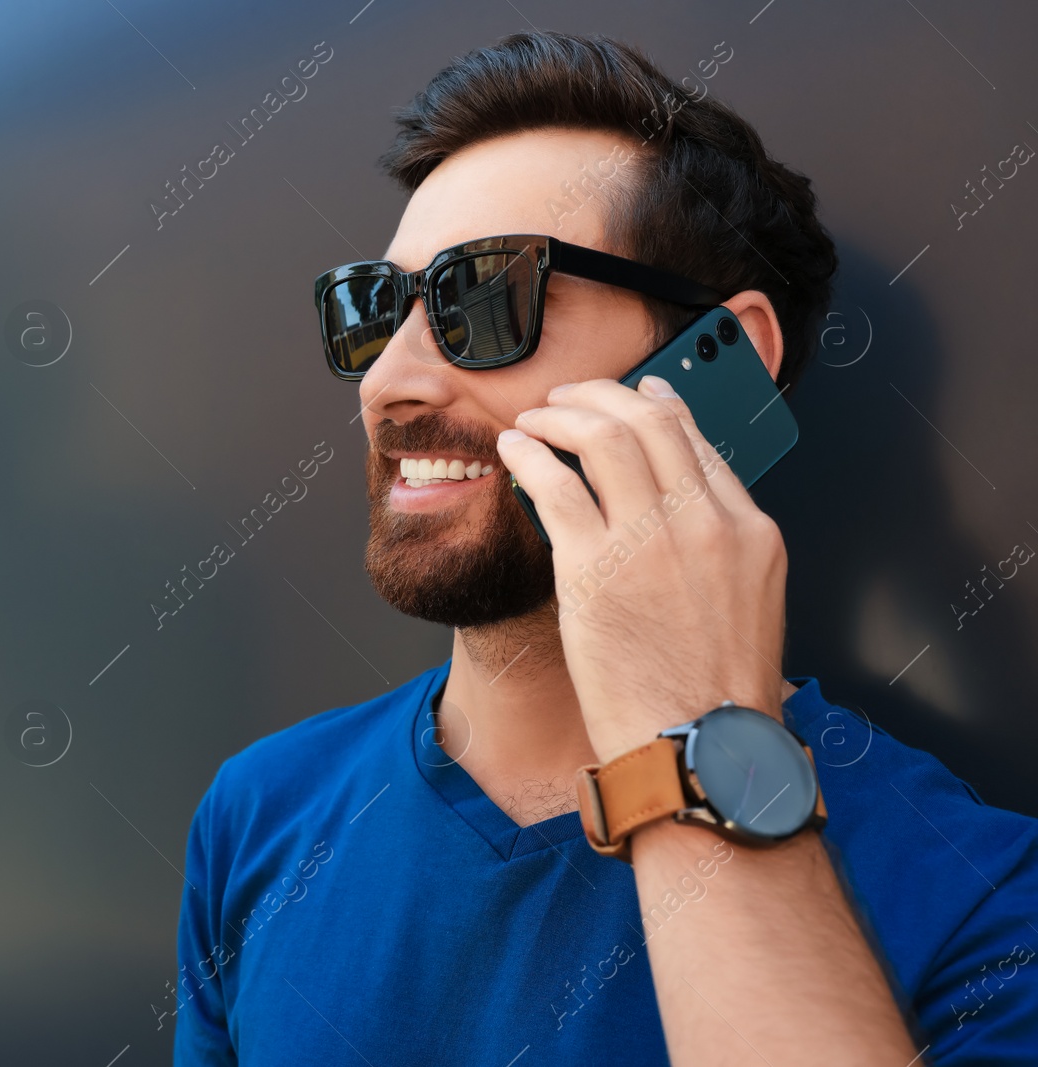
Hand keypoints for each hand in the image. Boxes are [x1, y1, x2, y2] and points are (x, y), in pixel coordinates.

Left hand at [496, 376, 787, 762]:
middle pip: (651, 421)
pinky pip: (555, 484)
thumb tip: (678, 513)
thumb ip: (718, 550)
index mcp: (750, 532)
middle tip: (568, 398)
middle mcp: (706, 526)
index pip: (699, 439)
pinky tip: (513, 451)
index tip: (634, 395)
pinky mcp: (595, 569)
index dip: (657, 404)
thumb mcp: (747, 607)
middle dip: (602, 395)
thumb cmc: (714, 698)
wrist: (698, 752)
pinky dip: (529, 455)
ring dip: (561, 415)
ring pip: (604, 437)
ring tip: (535, 419)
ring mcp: (652, 543)